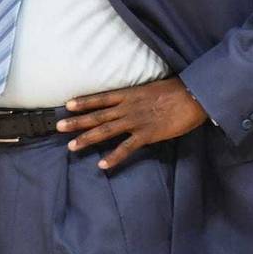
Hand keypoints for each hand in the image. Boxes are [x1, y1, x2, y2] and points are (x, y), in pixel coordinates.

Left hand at [56, 77, 207, 169]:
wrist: (194, 96)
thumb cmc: (176, 90)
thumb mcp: (151, 88)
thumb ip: (137, 97)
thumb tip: (128, 101)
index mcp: (129, 94)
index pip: (100, 98)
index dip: (83, 101)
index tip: (67, 104)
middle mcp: (128, 107)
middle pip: (97, 115)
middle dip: (77, 121)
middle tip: (58, 127)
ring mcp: (136, 121)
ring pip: (106, 131)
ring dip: (87, 138)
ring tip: (71, 146)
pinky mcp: (147, 134)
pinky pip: (126, 148)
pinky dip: (114, 157)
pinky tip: (101, 165)